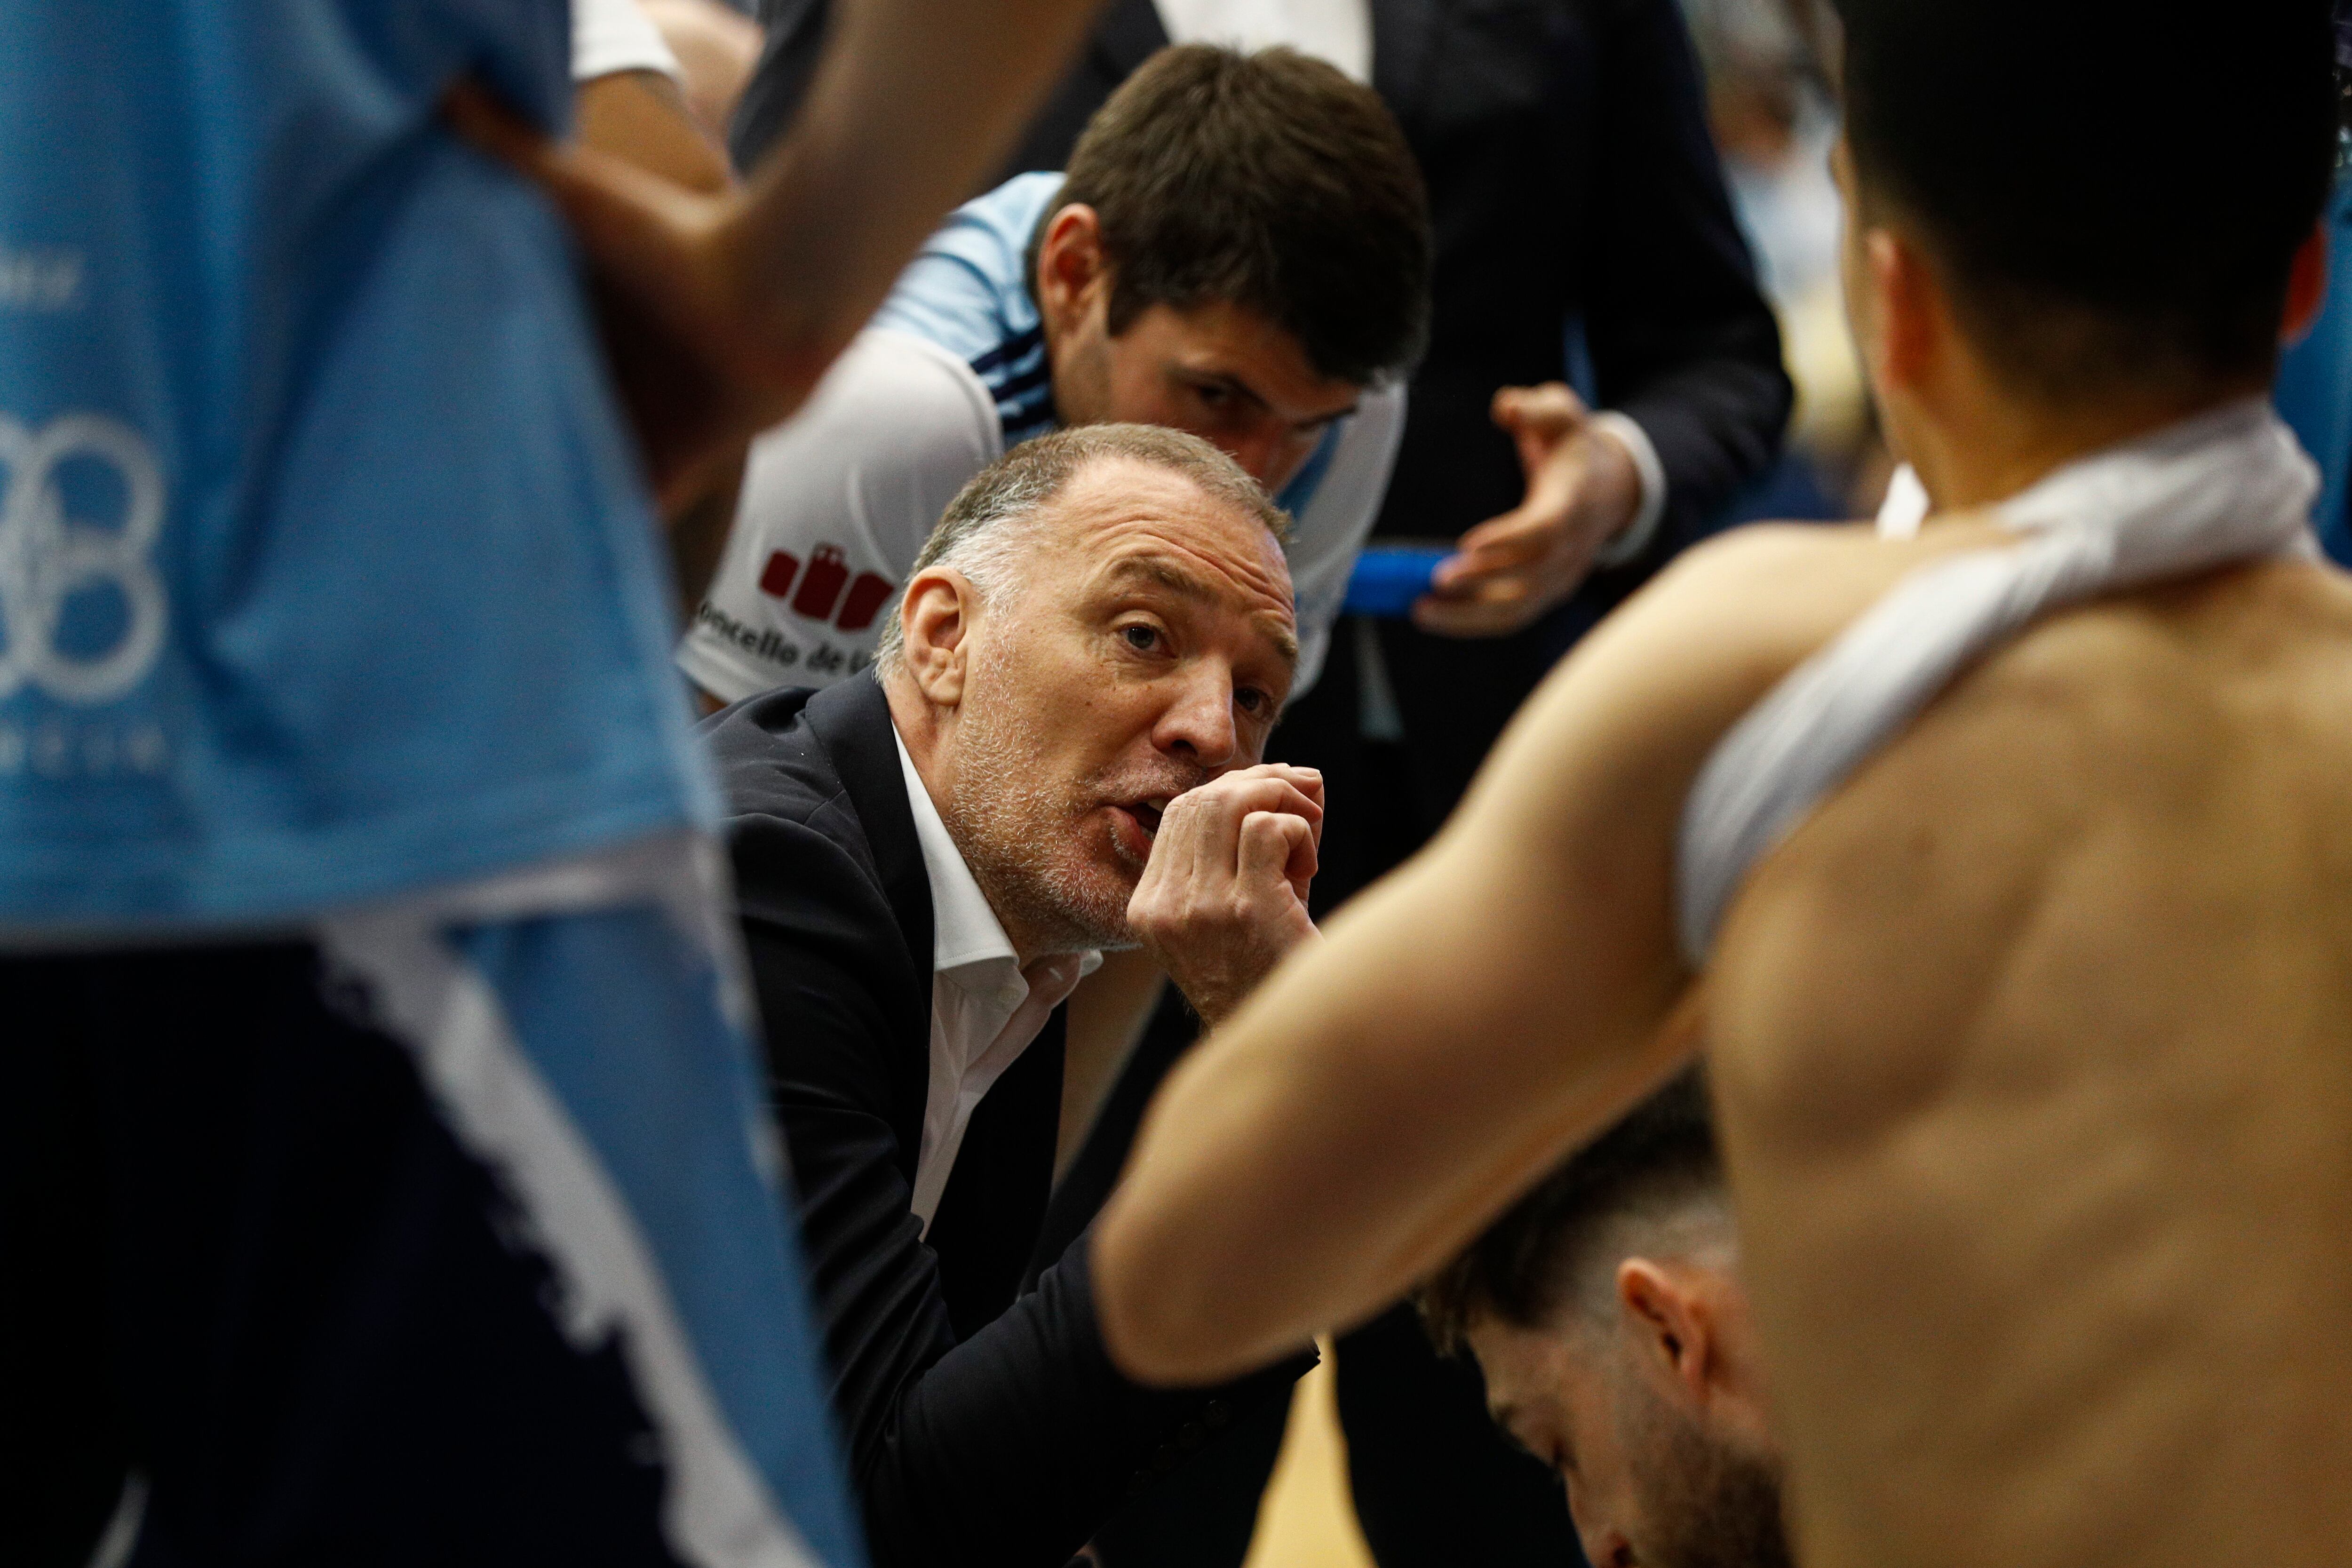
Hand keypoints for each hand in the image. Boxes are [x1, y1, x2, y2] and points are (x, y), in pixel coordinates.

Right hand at [444, 81, 839, 513]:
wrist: (779, 287)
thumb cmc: (674, 236)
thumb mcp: (572, 192)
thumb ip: (504, 146)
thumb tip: (435, 89)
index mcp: (582, 323)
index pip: (508, 358)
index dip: (463, 379)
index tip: (404, 399)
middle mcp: (612, 376)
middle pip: (538, 419)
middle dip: (493, 443)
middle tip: (420, 478)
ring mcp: (648, 422)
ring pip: (578, 468)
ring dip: (541, 492)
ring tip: (467, 528)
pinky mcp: (682, 463)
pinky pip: (634, 508)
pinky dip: (600, 530)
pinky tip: (547, 560)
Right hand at [1126, 765, 1325, 1027]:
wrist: (1292, 1046)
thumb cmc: (1267, 973)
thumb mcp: (1228, 915)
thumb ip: (1235, 851)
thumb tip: (1289, 775)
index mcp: (1149, 908)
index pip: (1179, 813)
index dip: (1230, 790)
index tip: (1272, 798)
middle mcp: (1167, 907)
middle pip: (1204, 799)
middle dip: (1261, 785)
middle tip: (1302, 806)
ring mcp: (1203, 909)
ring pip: (1233, 803)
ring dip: (1281, 803)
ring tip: (1305, 838)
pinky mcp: (1247, 910)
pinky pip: (1269, 828)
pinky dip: (1299, 832)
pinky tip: (1308, 869)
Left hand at [1413, 383, 1643, 638]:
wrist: (1608, 487)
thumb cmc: (1572, 446)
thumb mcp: (1562, 413)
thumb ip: (1536, 407)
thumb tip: (1506, 407)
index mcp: (1574, 502)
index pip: (1545, 528)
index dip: (1509, 539)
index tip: (1467, 544)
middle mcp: (1572, 547)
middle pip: (1529, 577)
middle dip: (1481, 583)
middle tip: (1434, 580)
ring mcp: (1562, 576)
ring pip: (1518, 608)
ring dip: (1468, 616)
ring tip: (1421, 610)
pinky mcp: (1546, 593)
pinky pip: (1510, 616)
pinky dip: (1472, 623)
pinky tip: (1433, 615)